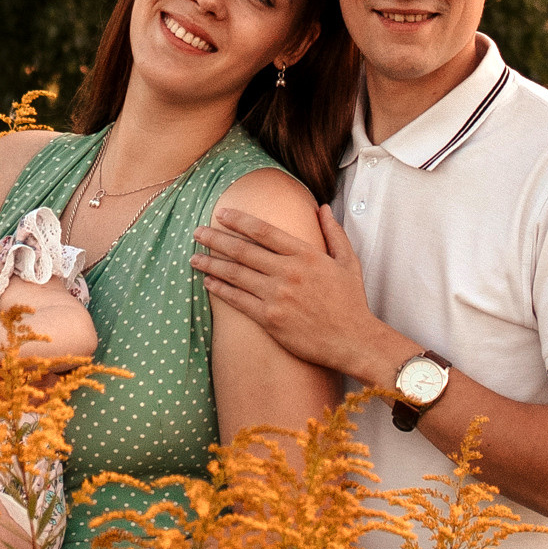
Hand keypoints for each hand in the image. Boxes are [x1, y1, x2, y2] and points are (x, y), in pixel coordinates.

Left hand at [194, 197, 398, 387]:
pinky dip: (221, 289)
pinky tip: (208, 282)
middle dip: (216, 239)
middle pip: (243, 250)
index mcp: (305, 255)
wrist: (354, 340)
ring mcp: (277, 296)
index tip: (221, 213)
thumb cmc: (351, 302)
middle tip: (196, 232)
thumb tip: (323, 208)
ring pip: (236, 274)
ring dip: (211, 263)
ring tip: (193, 257)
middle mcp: (288, 272)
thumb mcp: (348, 261)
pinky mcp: (270, 319)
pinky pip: (239, 301)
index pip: (265, 231)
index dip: (240, 220)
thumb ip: (333, 232)